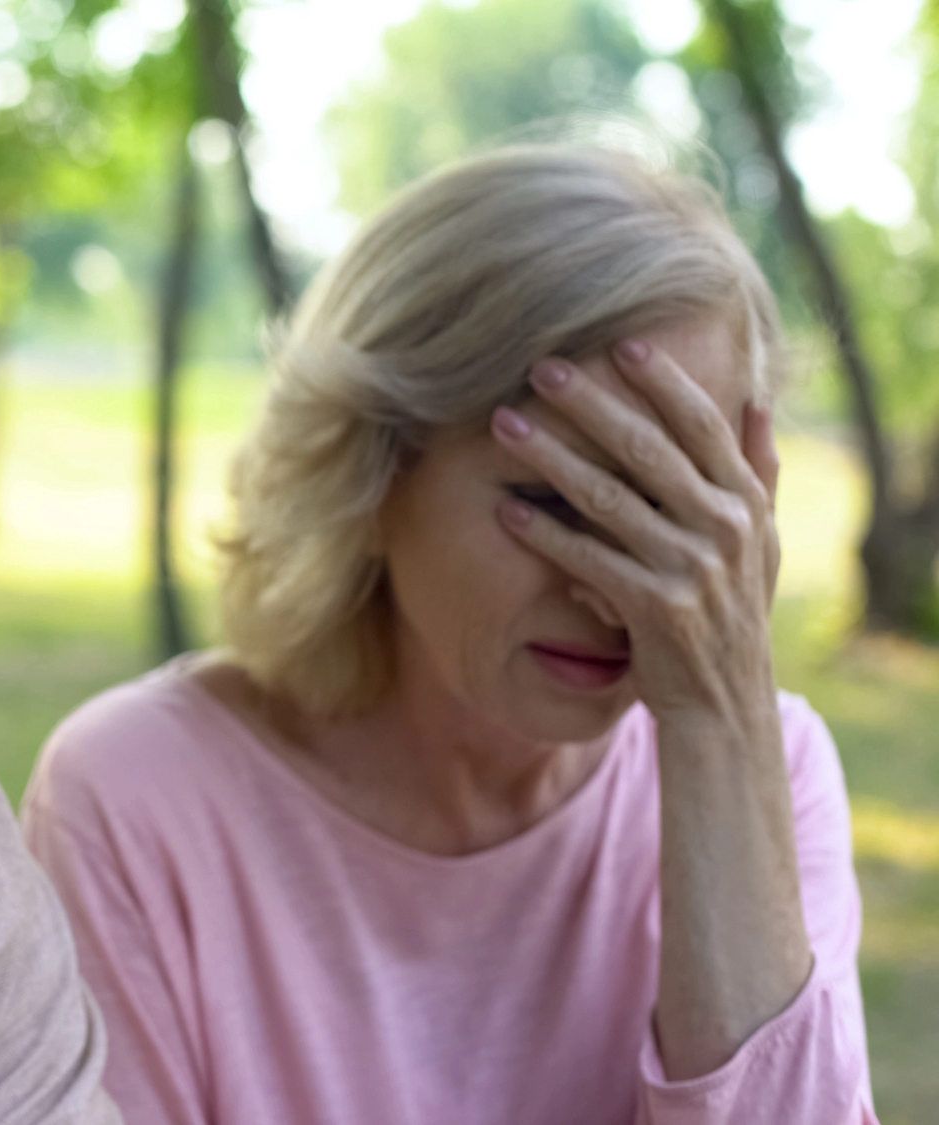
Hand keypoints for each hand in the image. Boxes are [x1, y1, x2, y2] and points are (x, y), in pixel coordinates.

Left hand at [490, 337, 779, 721]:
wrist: (723, 706)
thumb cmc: (730, 616)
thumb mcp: (761, 544)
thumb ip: (757, 472)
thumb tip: (756, 401)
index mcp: (747, 504)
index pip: (703, 426)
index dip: (664, 382)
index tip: (621, 343)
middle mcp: (725, 529)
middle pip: (649, 449)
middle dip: (590, 404)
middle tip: (541, 367)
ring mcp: (692, 569)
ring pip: (608, 498)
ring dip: (551, 457)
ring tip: (503, 426)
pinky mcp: (656, 608)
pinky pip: (588, 559)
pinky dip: (544, 532)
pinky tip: (504, 508)